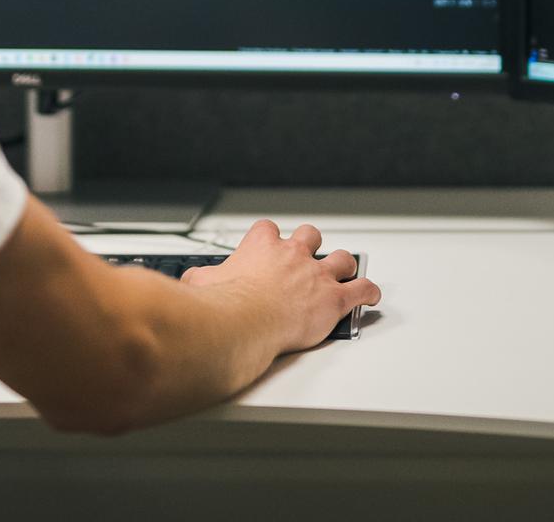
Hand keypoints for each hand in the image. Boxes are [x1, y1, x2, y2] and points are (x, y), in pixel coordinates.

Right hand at [181, 219, 380, 351]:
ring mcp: (316, 275)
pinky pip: (361, 290)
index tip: (267, 247)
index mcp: (262, 247)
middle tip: (308, 256)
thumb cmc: (226, 304)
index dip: (269, 239)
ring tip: (344, 271)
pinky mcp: (333, 299)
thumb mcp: (199, 284)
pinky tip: (370, 297)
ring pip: (341, 259)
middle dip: (311, 244)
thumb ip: (197, 278)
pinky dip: (368, 292)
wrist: (247, 322)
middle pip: (310, 236)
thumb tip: (183, 283)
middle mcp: (293, 255)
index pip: (268, 230)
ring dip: (343, 264)